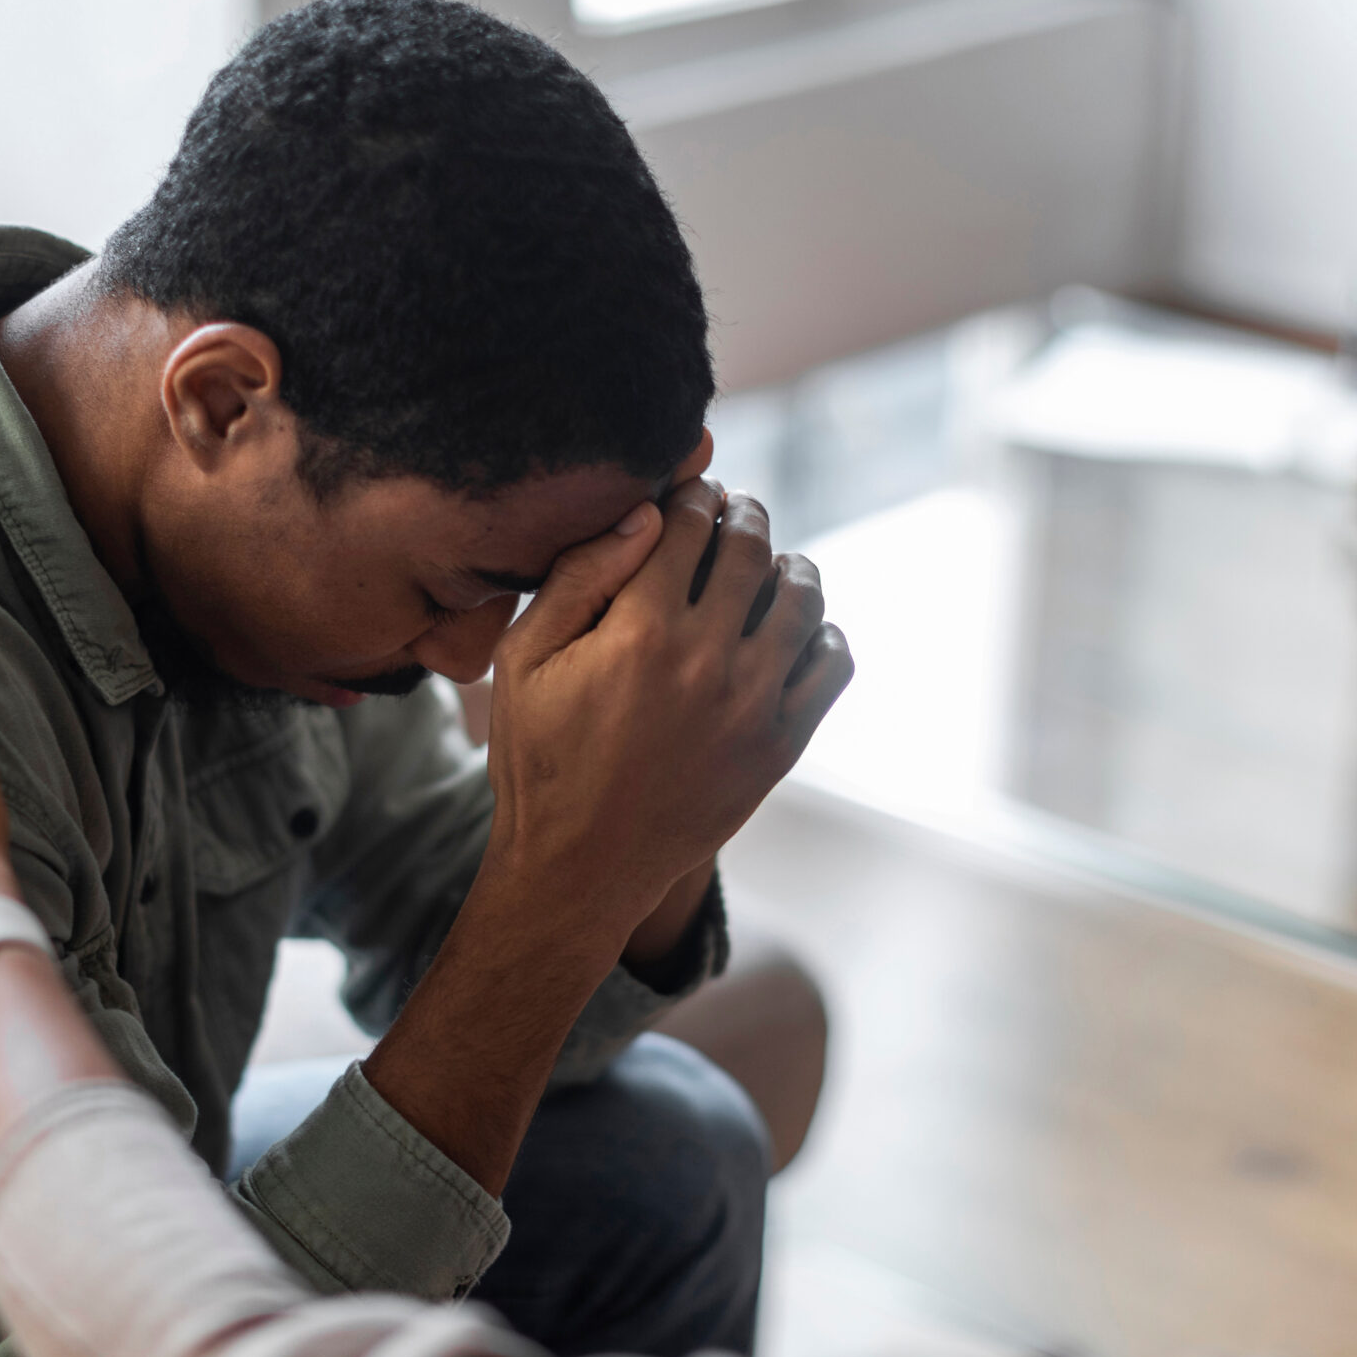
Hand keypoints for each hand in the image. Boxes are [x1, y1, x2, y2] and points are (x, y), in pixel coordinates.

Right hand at [483, 475, 852, 945]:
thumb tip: (645, 512)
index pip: (689, 522)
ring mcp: (753, 705)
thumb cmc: (541, 757)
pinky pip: (832, 665)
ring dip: (790, 564)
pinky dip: (824, 632)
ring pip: (803, 597)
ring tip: (773, 562)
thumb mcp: (524, 659)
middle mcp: (706, 661)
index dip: (692, 491)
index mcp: (640, 630)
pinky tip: (797, 628)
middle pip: (751, 548)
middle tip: (735, 509)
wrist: (581, 867)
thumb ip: (580, 575)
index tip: (690, 489)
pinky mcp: (780, 746)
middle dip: (744, 514)